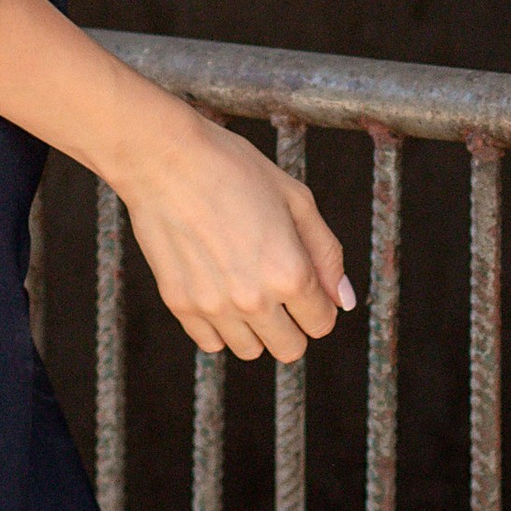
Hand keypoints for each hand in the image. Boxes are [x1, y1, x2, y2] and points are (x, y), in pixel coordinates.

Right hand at [116, 102, 355, 361]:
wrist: (164, 159)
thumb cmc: (233, 168)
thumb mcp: (296, 199)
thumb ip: (326, 254)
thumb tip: (345, 301)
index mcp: (290, 272)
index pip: (321, 323)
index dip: (319, 304)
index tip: (306, 284)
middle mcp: (253, 299)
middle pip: (289, 349)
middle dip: (292, 324)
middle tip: (277, 286)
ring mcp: (213, 306)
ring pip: (250, 351)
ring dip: (255, 327)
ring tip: (244, 283)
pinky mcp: (180, 305)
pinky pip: (210, 343)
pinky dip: (219, 326)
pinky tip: (218, 288)